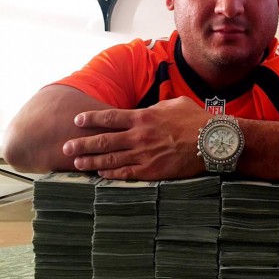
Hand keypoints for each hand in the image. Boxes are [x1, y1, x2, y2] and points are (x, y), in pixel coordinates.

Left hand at [62, 96, 210, 179]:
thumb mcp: (174, 104)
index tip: (77, 121)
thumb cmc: (195, 120)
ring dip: (91, 161)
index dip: (91, 119)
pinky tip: (101, 175)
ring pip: (110, 159)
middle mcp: (139, 136)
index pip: (109, 118)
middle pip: (103, 141)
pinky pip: (126, 173)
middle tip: (66, 146)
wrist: (211, 140)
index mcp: (143, 117)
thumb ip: (156, 106)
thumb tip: (148, 110)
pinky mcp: (152, 171)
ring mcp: (144, 155)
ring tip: (76, 162)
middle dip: (82, 144)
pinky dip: (111, 174)